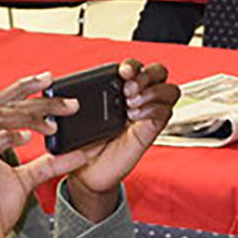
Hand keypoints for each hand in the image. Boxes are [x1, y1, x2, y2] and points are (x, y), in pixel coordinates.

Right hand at [0, 72, 94, 237]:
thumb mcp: (27, 181)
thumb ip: (50, 163)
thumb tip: (79, 152)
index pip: (3, 103)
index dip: (25, 88)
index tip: (50, 80)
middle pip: (3, 105)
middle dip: (36, 99)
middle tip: (66, 103)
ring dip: (27, 116)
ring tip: (53, 122)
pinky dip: (7, 138)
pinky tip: (27, 137)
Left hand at [61, 60, 177, 220]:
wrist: (86, 172)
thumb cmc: (82, 143)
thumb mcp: (77, 115)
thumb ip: (78, 96)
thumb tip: (67, 84)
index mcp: (119, 90)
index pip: (138, 66)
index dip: (133, 65)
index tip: (122, 72)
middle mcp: (137, 99)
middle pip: (160, 72)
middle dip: (147, 75)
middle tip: (128, 90)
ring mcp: (146, 114)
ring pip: (170, 91)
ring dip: (152, 93)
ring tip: (130, 105)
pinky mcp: (150, 131)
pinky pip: (166, 112)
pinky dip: (152, 110)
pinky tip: (134, 118)